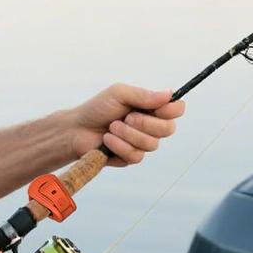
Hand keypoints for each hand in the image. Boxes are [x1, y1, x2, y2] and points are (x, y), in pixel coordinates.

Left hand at [68, 82, 185, 166]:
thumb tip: (169, 94)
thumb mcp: (119, 94)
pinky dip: (120, 146)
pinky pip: (136, 156)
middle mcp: (150, 125)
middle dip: (145, 123)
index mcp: (151, 107)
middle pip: (168, 129)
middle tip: (126, 117)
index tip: (157, 107)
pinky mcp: (131, 157)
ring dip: (129, 134)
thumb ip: (143, 95)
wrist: (77, 129)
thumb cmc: (97, 108)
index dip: (171, 110)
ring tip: (112, 127)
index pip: (176, 110)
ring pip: (152, 144)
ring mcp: (142, 143)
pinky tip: (108, 140)